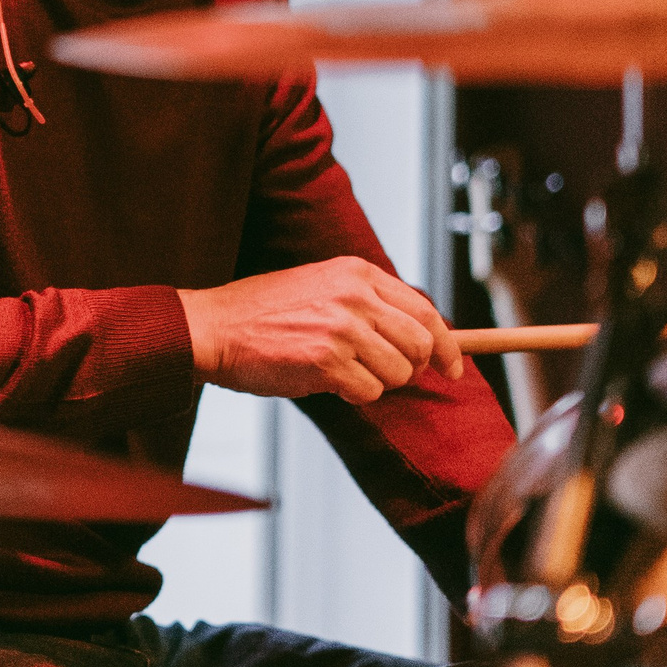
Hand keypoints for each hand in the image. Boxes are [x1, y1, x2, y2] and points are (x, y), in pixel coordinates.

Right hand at [179, 258, 464, 403]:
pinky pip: (369, 393)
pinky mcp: (327, 361)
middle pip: (420, 344)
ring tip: (341, 371)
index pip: (425, 310)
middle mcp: (355, 295)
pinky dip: (353, 394)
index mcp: (357, 272)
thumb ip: (368, 303)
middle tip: (388, 376)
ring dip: (377, 383)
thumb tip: (419, 338)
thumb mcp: (321, 286)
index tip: (453, 366)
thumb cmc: (263, 314)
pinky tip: (325, 380)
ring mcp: (342, 328)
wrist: (214, 327)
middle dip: (411, 368)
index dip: (446, 344)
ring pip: (398, 373)